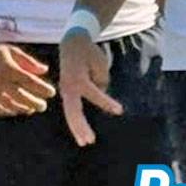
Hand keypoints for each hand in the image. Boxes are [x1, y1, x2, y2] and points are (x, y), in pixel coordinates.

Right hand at [0, 25, 55, 116]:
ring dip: (21, 108)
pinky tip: (15, 111)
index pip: (29, 81)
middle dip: (34, 102)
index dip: (42, 88)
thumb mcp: (12, 49)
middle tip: (43, 106)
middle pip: (20, 95)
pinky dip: (6, 110)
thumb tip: (44, 70)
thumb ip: (28, 61)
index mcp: (8, 67)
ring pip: (8, 104)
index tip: (51, 92)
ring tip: (31, 109)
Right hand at [59, 31, 122, 145]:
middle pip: (73, 110)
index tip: (120, 110)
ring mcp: (65, 91)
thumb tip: (101, 94)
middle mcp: (68, 86)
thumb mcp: (100, 62)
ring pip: (70, 113)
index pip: (94, 93)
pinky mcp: (66, 93)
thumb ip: (102, 80)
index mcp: (78, 77)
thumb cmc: (89, 53)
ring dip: (77, 128)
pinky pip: (71, 110)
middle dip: (81, 126)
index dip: (106, 102)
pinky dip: (75, 122)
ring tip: (85, 142)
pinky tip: (81, 134)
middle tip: (90, 141)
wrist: (71, 43)